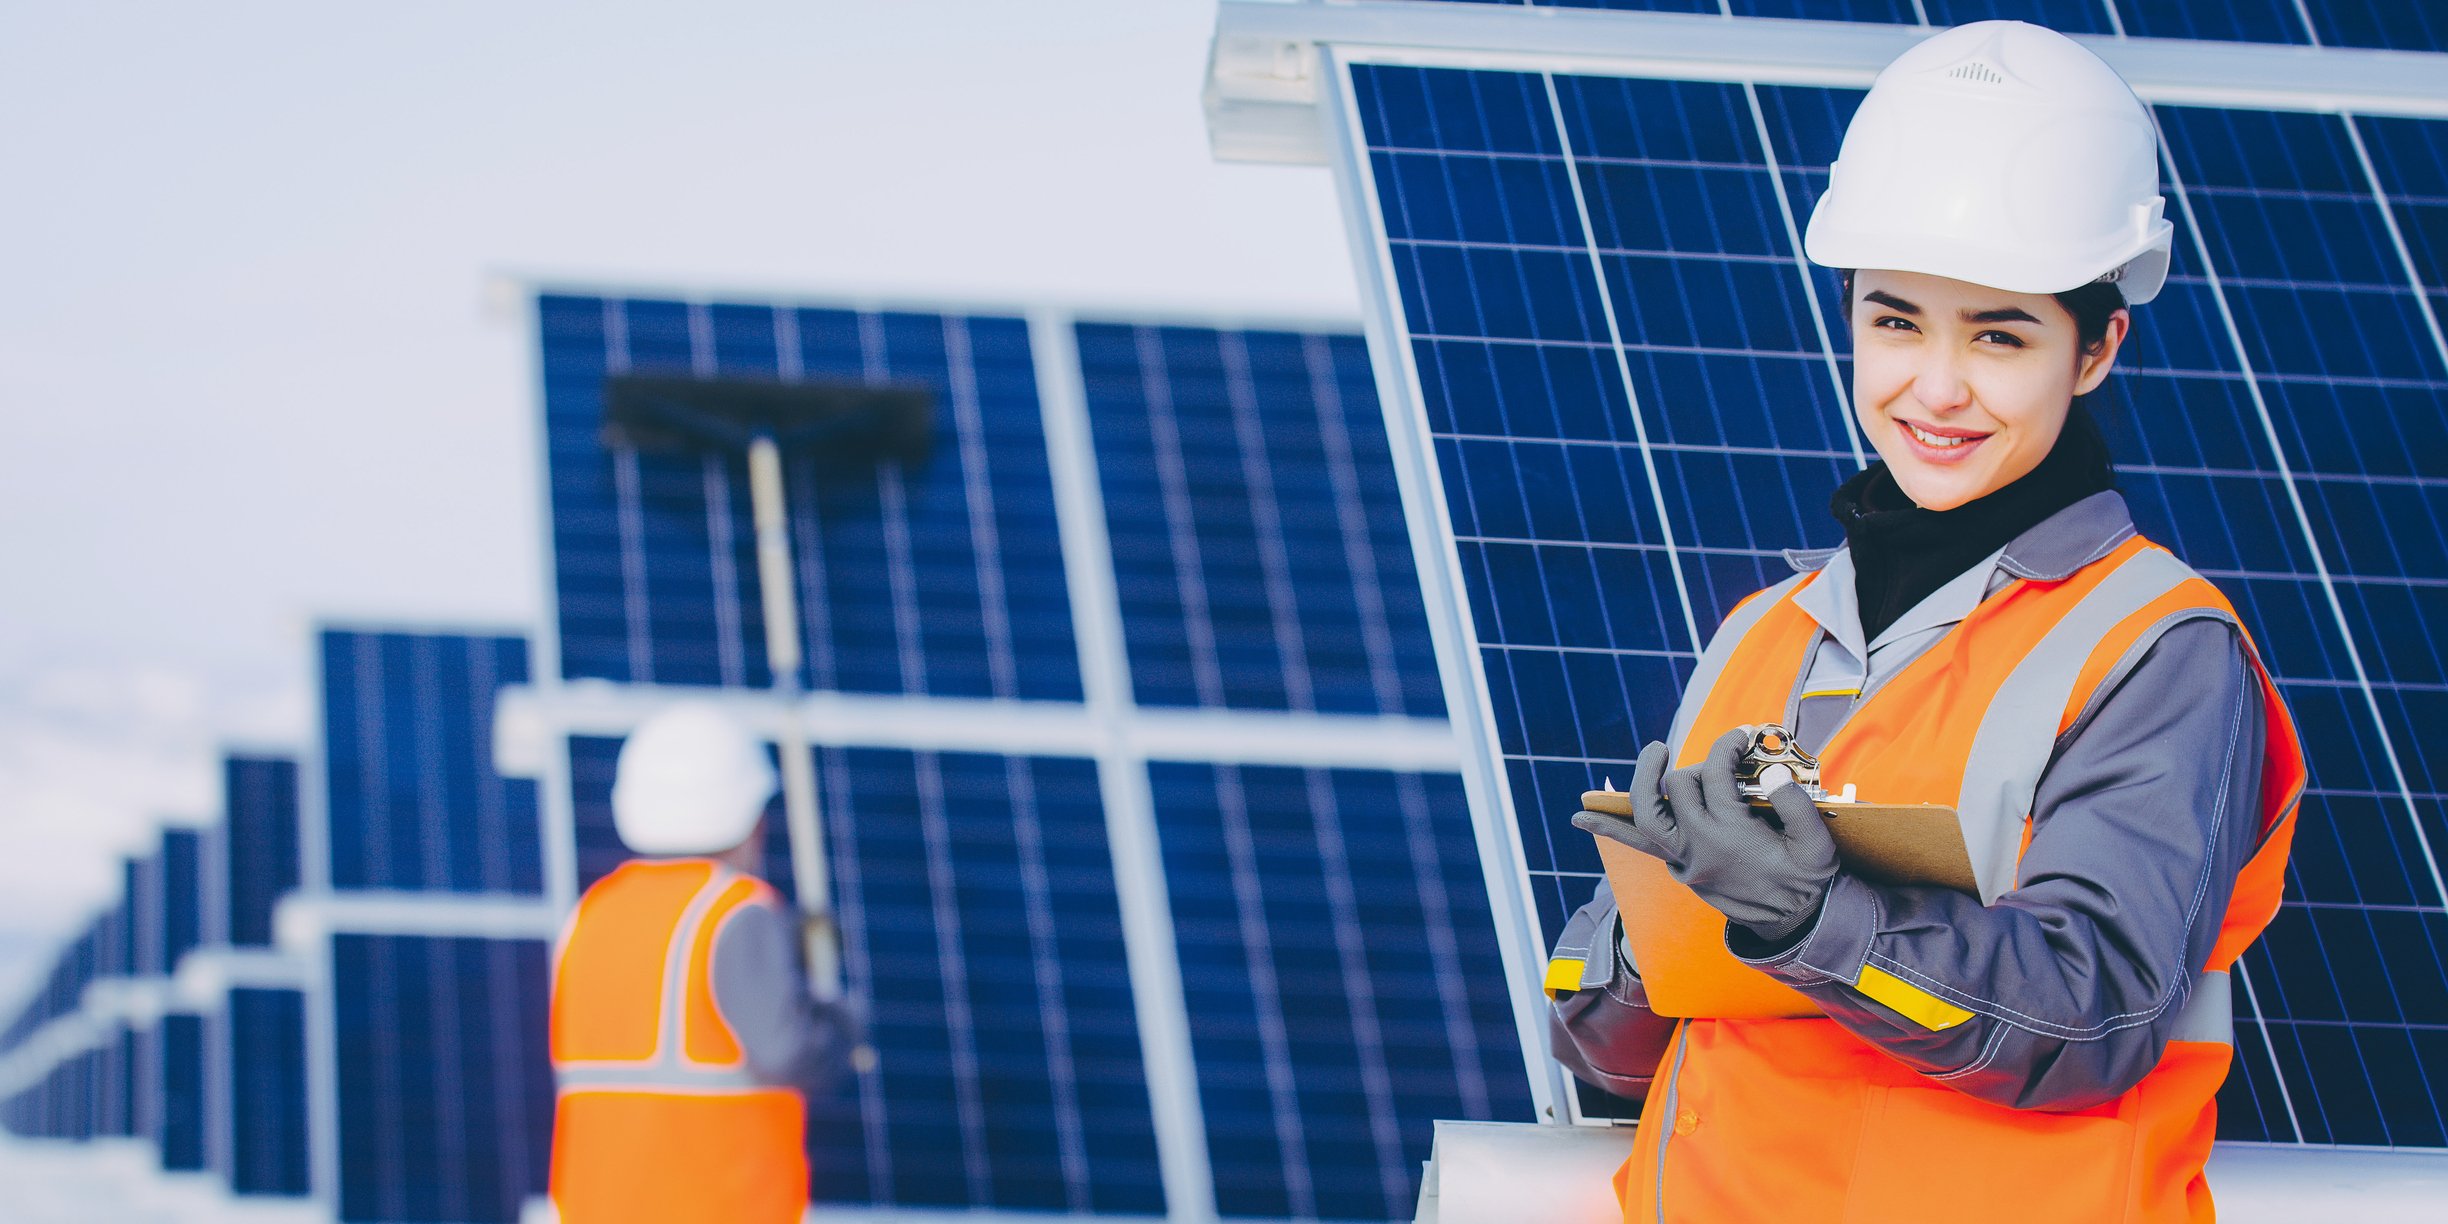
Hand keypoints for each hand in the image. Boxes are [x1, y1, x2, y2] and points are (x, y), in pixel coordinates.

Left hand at [1573, 730, 1838, 941]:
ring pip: (1645, 815)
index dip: (1728, 746)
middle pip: (1681, 787)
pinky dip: (1608, 829)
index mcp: (1734, 835)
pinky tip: (1579, 816)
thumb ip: (1798, 808)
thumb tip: (1773, 773)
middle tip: (1723, 760)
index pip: (1719, 775)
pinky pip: (1638, 844)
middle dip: (1701, 765)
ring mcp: (1684, 859)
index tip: (1742, 735)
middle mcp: (1700, 846)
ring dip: (1643, 780)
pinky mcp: (1678, 867)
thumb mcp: (1818, 847)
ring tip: (1656, 750)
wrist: (1793, 922)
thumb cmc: (1806, 878)